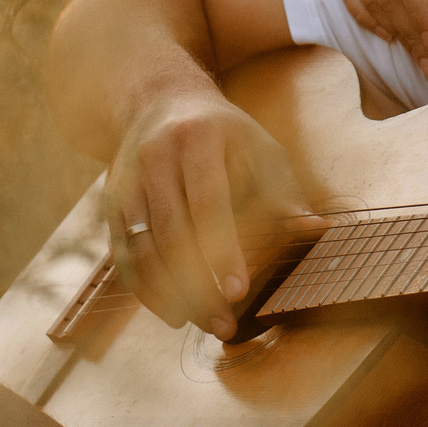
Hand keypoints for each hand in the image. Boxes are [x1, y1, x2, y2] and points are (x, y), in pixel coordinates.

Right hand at [107, 91, 317, 340]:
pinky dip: (145, 290)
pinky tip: (173, 313)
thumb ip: (284, 192)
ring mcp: (128, 181)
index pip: (207, 202)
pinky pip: (123, 256)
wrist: (163, 101)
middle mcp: (156, 158)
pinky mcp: (112, 204)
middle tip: (225, 324)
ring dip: (170, 296)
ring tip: (203, 324)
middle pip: (171, 233)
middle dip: (197, 286)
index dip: (222, 250)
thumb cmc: (225, 134)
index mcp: (199, 140)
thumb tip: (315, 230)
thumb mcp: (260, 149)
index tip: (239, 292)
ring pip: (141, 250)